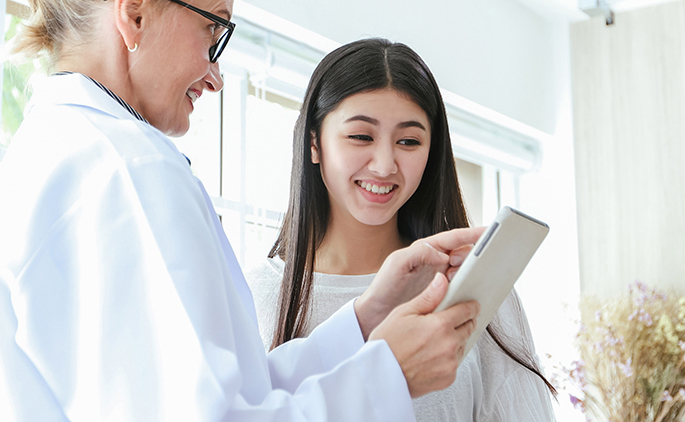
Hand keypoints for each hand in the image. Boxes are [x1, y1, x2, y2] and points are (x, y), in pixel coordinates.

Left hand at [354, 226, 484, 338]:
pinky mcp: (442, 294)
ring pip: (464, 270)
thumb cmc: (384, 286)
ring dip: (472, 272)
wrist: (376, 314)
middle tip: (477, 263)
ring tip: (476, 278)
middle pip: (464, 252)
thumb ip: (420, 253)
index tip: (490, 231)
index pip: (454, 238)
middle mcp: (435, 261)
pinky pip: (461, 288)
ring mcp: (440, 278)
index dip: (472, 233)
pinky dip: (469, 288)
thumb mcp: (397, 264)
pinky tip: (473, 294)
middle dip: (474, 254)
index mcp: (426, 249)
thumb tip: (444, 255)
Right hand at [369, 272, 479, 397]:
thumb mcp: (404, 313)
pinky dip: (448, 358)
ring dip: (455, 340)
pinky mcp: (448, 378)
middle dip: (463, 322)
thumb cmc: (388, 343)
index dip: (469, 306)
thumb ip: (428, 297)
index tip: (469, 305)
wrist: (380, 375)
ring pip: (463, 346)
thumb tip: (442, 281)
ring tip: (433, 340)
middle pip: (469, 327)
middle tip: (448, 321)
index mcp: (440, 325)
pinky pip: (455, 363)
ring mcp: (450, 363)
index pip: (467, 311)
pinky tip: (431, 355)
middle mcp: (450, 345)